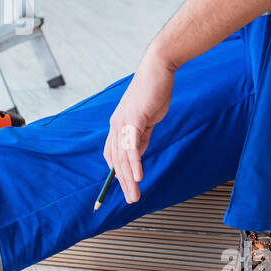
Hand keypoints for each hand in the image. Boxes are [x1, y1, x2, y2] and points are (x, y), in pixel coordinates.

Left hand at [103, 53, 174, 203]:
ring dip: (129, 179)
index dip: (114, 174)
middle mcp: (115, 125)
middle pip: (116, 160)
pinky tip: (138, 176)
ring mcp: (123, 122)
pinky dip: (134, 162)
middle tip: (130, 200)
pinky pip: (132, 146)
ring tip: (134, 195)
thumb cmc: (153, 92)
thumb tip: (138, 154)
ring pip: (123, 157)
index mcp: (117, 126)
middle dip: (123, 183)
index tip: (121, 190)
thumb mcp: (147, 120)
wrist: (158, 70)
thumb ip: (141, 137)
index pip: (112, 155)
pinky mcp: (134, 118)